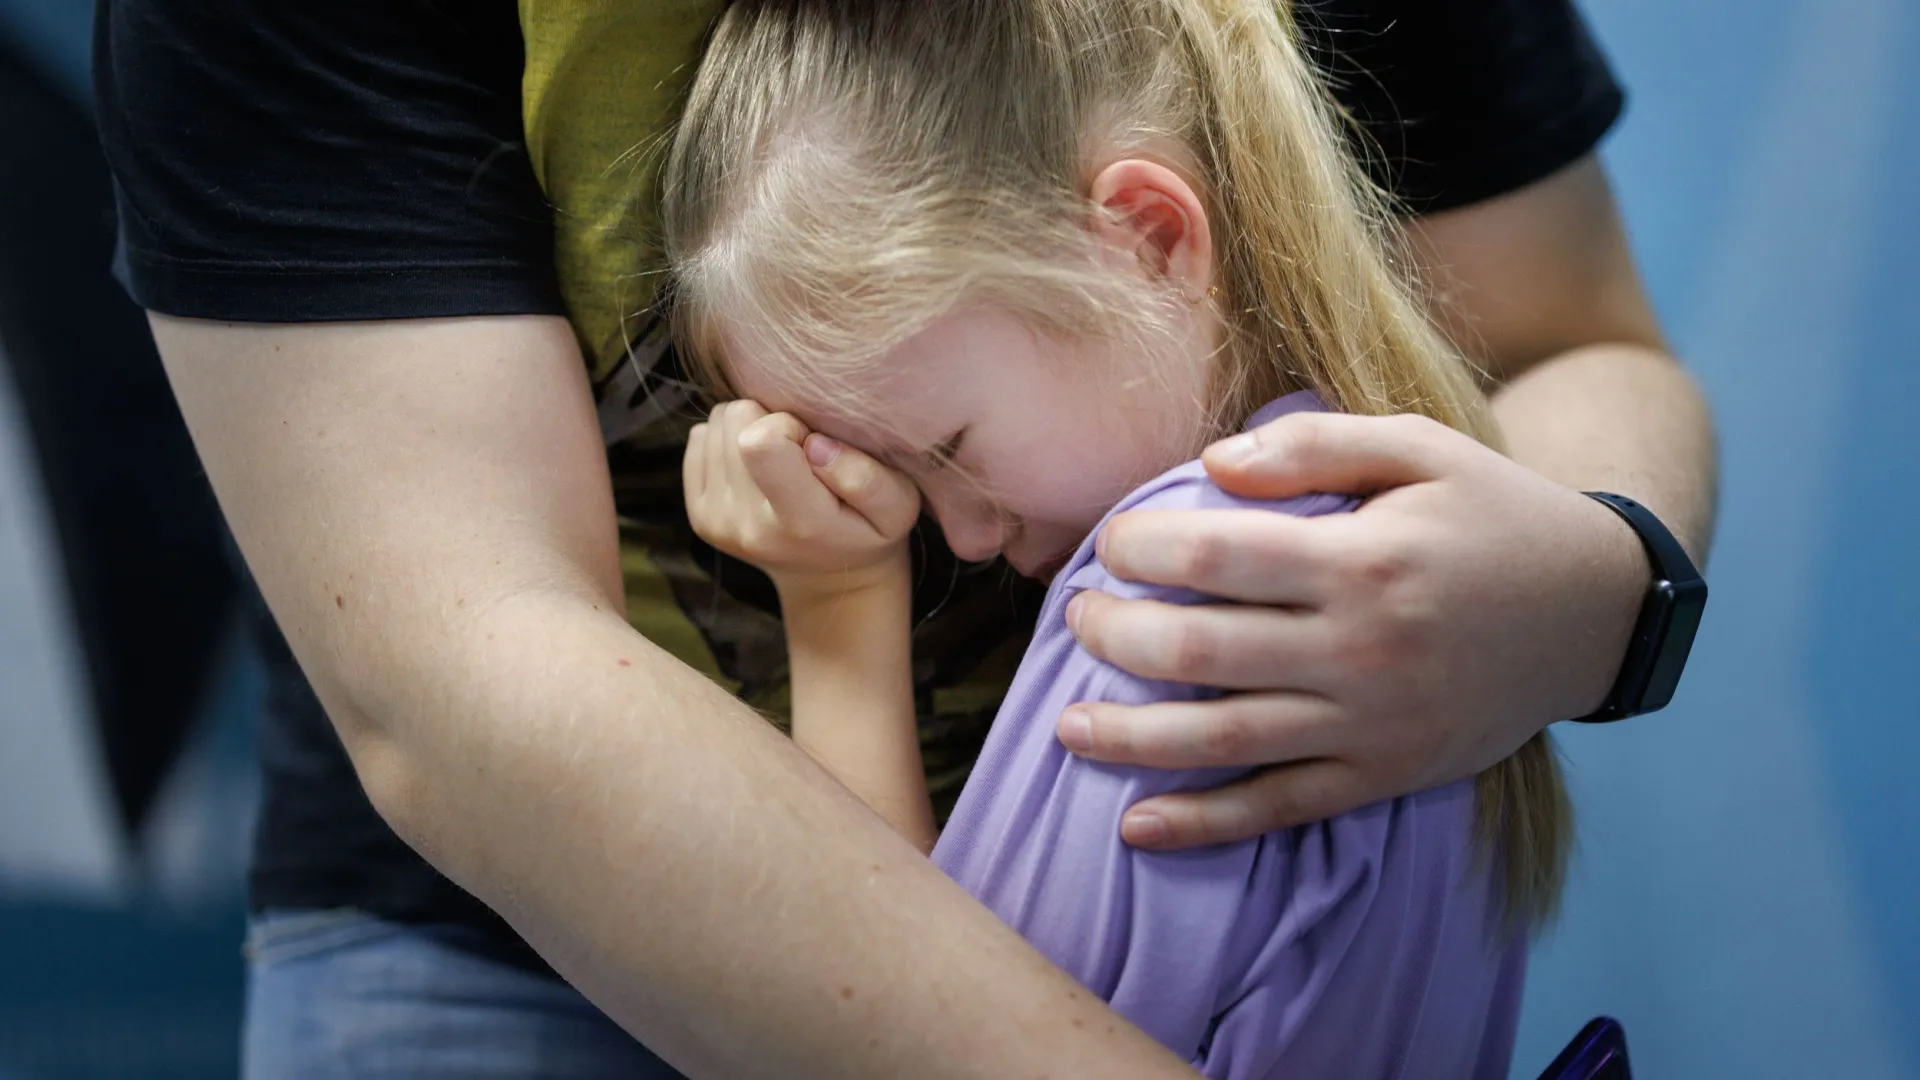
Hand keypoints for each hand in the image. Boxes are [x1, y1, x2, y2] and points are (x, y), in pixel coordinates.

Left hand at [684, 400, 920, 602]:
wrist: (830, 580)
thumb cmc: (870, 532)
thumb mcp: (898, 507)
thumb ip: (866, 478)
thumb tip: (815, 445)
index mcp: (798, 521)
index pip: (760, 441)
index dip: (788, 423)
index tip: (813, 443)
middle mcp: (747, 526)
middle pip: (734, 420)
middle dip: (768, 420)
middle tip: (800, 452)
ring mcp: (717, 522)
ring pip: (715, 423)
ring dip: (748, 429)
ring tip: (781, 460)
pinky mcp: (699, 516)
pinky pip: (700, 439)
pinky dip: (728, 442)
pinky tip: (759, 469)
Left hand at [1057, 411, 1649, 848]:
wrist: (1597, 613)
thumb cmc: (1494, 516)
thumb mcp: (1421, 448)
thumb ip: (1314, 444)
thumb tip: (1211, 464)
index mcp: (1362, 560)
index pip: (1213, 556)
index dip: (1138, 548)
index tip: (1111, 543)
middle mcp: (1358, 650)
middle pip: (1199, 651)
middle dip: (1115, 636)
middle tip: (1078, 617)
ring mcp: (1369, 725)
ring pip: (1223, 740)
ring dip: (1131, 738)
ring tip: (1067, 727)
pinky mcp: (1382, 777)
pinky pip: (1279, 809)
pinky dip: (1204, 824)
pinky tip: (1137, 827)